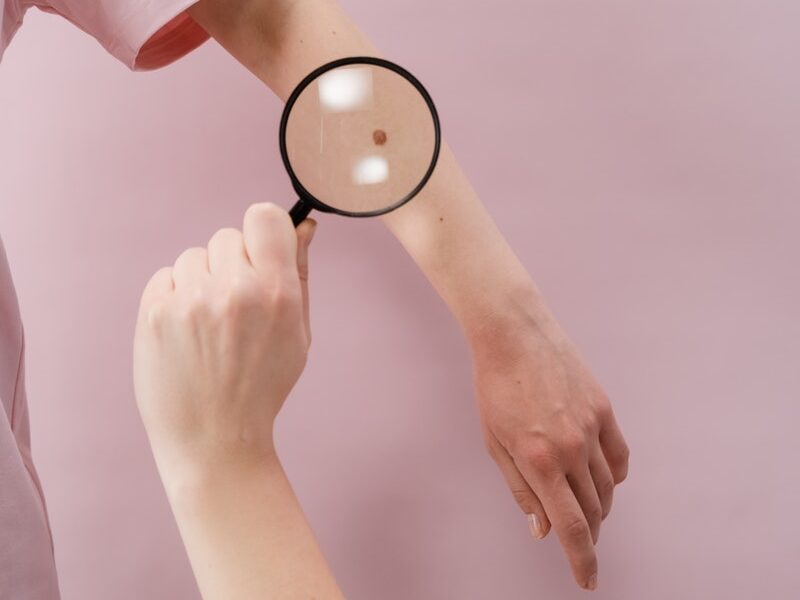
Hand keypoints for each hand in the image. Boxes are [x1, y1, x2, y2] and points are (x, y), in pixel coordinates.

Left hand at [133, 203, 315, 480]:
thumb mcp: (298, 334)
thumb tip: (303, 225)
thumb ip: (299, 273)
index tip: (262, 252)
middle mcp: (233, 291)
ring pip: (194, 256)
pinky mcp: (154, 314)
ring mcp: (190, 302)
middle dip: (234, 264)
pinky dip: (175, 296)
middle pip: (228, 236)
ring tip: (208, 326)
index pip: (264, 216)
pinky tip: (185, 331)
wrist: (214, 439)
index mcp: (276, 293)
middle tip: (235, 307)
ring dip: (202, 280)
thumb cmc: (262, 386)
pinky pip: (166, 276)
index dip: (265, 231)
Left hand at [471, 308, 628, 590]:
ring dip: (600, 508)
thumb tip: (541, 530)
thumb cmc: (495, 389)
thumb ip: (521, 489)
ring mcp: (592, 426)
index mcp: (539, 460)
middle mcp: (572, 447)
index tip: (588, 581)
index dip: (581, 560)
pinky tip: (603, 482)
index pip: (570, 526)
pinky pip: (620, 457)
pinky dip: (614, 478)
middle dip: (587, 535)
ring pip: (609, 487)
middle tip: (579, 543)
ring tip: (587, 514)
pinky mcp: (604, 409)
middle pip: (592, 511)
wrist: (514, 334)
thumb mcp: (495, 443)